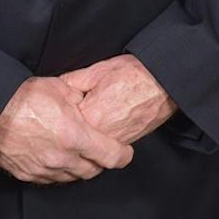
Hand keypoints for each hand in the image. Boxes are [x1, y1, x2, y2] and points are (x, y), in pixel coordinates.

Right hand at [0, 76, 132, 183]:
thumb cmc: (22, 95)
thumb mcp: (60, 87)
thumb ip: (81, 99)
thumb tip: (90, 103)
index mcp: (75, 136)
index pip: (111, 156)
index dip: (123, 155)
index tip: (126, 152)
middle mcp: (62, 158)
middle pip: (93, 171)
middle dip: (100, 162)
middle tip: (101, 151)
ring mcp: (43, 169)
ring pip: (72, 177)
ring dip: (78, 168)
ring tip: (77, 154)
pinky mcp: (26, 175)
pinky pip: (50, 180)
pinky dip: (58, 172)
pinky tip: (56, 159)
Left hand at [59, 56, 176, 146]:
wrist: (162, 82)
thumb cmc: (134, 74)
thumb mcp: (96, 71)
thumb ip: (71, 82)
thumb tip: (57, 89)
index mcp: (91, 116)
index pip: (63, 124)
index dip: (60, 113)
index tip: (59, 107)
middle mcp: (103, 135)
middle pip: (75, 139)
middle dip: (69, 128)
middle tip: (73, 112)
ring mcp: (116, 142)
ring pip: (90, 146)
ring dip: (84, 135)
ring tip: (89, 116)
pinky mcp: (127, 143)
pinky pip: (106, 145)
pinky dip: (100, 138)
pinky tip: (102, 122)